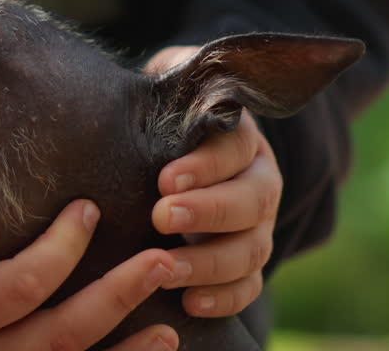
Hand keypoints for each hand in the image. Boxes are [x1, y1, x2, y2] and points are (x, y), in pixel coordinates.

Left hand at [144, 45, 282, 318]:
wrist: (183, 143)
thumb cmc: (167, 114)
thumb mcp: (170, 88)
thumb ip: (163, 85)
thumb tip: (128, 90)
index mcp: (243, 136)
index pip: (234, 148)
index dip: (204, 165)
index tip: (164, 178)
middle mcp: (260, 181)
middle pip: (250, 201)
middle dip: (207, 212)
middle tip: (161, 217)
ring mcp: (260, 225)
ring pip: (251, 249)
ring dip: (209, 263)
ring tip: (165, 269)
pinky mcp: (249, 261)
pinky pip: (249, 285)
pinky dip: (224, 298)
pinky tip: (191, 303)